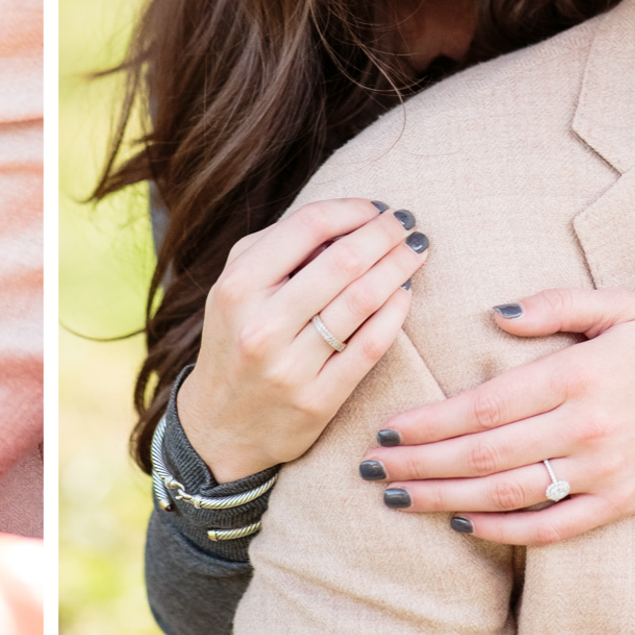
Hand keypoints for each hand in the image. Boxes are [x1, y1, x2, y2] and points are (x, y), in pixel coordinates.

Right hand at [177, 198, 425, 482]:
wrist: (219, 426)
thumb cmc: (237, 338)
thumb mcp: (238, 287)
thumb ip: (279, 248)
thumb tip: (348, 219)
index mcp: (237, 286)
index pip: (308, 225)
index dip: (353, 209)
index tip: (376, 208)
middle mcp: (260, 325)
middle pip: (343, 260)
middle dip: (385, 234)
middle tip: (407, 225)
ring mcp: (289, 367)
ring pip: (362, 300)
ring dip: (399, 268)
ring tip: (415, 252)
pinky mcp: (317, 400)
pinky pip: (370, 346)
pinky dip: (395, 313)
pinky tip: (405, 294)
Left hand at [365, 288, 634, 545]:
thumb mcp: (618, 304)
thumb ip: (552, 306)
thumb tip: (491, 315)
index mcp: (575, 376)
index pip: (484, 406)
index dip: (431, 422)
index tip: (388, 427)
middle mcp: (583, 428)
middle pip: (483, 454)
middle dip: (420, 464)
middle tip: (371, 467)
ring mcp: (602, 471)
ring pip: (509, 494)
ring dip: (446, 499)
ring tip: (398, 498)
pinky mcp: (622, 503)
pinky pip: (555, 526)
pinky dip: (506, 532)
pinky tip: (464, 527)